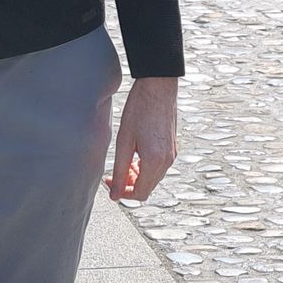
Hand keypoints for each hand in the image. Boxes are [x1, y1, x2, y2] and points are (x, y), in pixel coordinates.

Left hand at [108, 76, 177, 202]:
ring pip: (153, 178)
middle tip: (114, 174)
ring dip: (137, 176)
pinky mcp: (173, 148)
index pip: (140, 193)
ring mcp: (172, 154)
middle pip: (147, 188)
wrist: (158, 87)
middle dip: (129, 186)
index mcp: (154, 161)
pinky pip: (159, 167)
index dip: (122, 192)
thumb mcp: (124, 141)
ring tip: (124, 162)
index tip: (110, 183)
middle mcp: (167, 161)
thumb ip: (120, 171)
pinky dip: (146, 168)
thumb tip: (115, 194)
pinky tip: (135, 155)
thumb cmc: (139, 109)